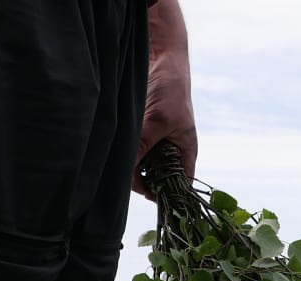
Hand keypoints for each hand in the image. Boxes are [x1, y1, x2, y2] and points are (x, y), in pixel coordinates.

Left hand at [134, 0, 195, 196]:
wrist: (160, 58)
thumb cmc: (170, 89)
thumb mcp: (157, 121)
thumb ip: (141, 147)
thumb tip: (124, 172)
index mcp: (186, 152)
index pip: (181, 185)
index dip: (170, 197)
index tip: (152, 201)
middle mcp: (170, 151)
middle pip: (159, 180)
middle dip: (145, 184)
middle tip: (126, 183)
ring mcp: (155, 144)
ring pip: (142, 168)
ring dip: (132, 170)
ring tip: (118, 169)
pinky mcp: (140, 134)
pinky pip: (132, 153)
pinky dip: (124, 157)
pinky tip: (114, 158)